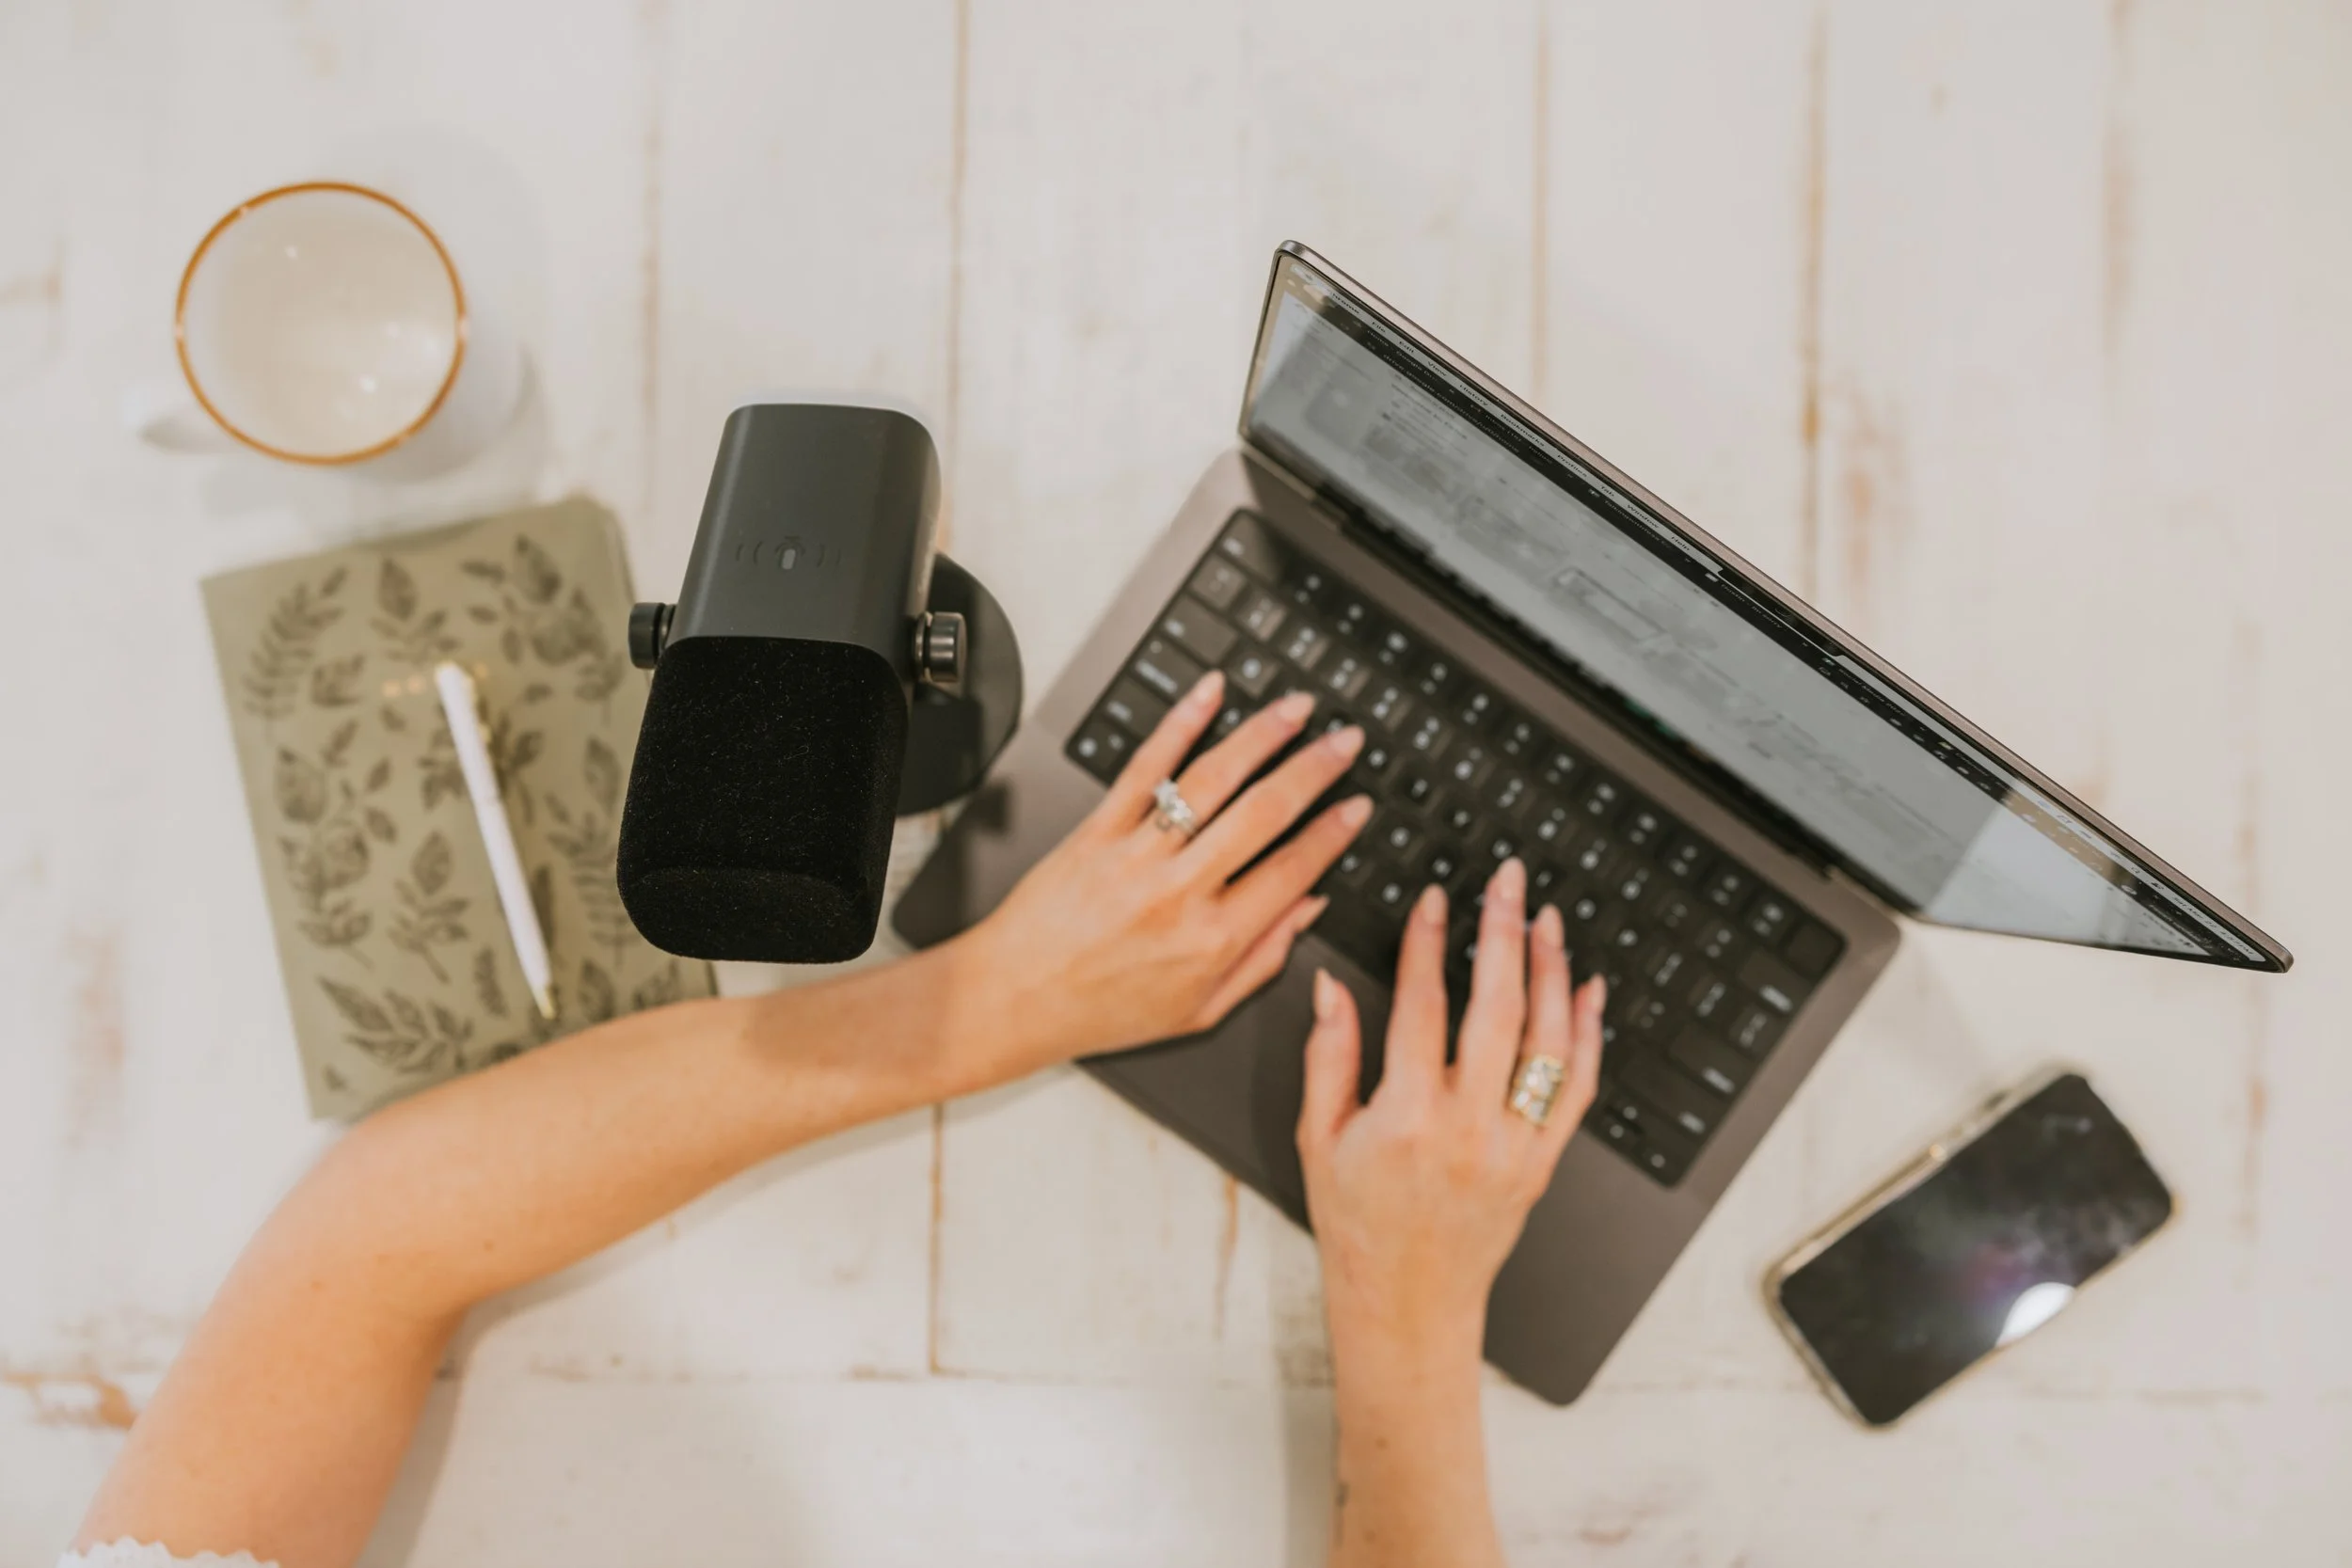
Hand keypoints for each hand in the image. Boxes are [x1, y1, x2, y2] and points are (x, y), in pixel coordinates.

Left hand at [955, 669, 1371, 1083]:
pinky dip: (1180, 723)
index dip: (1334, 833)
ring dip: (1262, 735)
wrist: (1013, 999)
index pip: (1293, 869)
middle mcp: (1179, 892)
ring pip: (1212, 780)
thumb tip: (1310, 907)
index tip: (1359, 807)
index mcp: (1212, 940)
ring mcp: (1136, 855)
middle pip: (1264, 812)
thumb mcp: (1199, 1010)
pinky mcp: (1097, 830)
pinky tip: (1210, 693)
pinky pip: (1145, 767)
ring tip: (1296, 709)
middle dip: (1315, 769)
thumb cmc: (1102, 1010)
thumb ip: (1263, 959)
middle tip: (1345, 741)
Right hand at [1297, 858, 1605, 1366]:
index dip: (1426, 944)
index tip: (1434, 898)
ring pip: (1547, 1042)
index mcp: (1404, 1117)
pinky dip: (1591, 1035)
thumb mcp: (1318, 1139)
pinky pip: (1579, 1090)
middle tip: (1508, 884)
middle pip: (1496, 1009)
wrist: (1407, 1304)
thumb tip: (1331, 988)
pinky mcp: (1542, 1163)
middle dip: (1504, 933)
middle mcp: (1466, 1128)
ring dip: (1552, 972)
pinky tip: (1588, 991)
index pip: (1420, 1007)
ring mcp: (1513, 1146)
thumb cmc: (1357, 1225)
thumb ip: (1328, 1057)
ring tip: (1547, 920)